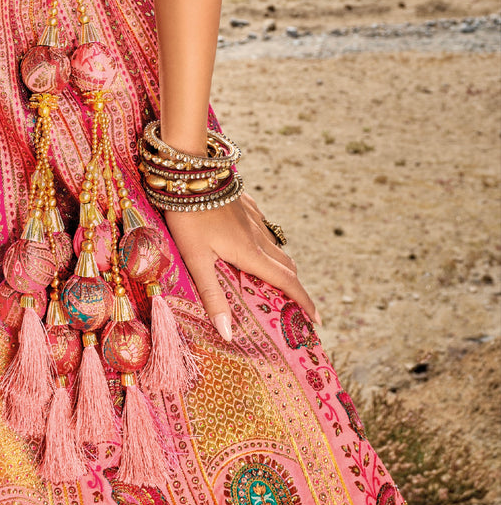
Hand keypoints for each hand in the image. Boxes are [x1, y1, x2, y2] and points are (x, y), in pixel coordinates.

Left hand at [163, 191, 319, 342]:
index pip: (286, 282)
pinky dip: (265, 242)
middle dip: (295, 287)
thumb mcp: (196, 259)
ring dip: (280, 265)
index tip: (318, 320)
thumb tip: (228, 334)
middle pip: (286, 265)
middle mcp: (257, 235)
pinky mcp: (244, 202)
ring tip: (273, 280)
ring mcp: (252, 216)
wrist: (187, 170)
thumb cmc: (188, 216)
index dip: (303, 302)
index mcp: (250, 252)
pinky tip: (252, 243)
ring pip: (274, 245)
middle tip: (295, 306)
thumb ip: (212, 294)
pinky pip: (262, 226)